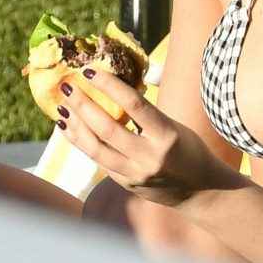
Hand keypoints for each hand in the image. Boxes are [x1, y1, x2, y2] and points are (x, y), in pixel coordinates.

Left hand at [56, 67, 218, 207]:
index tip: (90, 71)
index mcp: (167, 136)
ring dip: (75, 126)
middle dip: (83, 105)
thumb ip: (147, 114)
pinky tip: (70, 129)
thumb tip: (115, 89)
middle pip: (107, 129)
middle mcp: (149, 157)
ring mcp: (135, 174)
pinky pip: (98, 160)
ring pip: (95, 149)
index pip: (135, 105)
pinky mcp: (125, 184)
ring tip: (62, 107)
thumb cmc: (189, 149)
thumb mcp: (175, 127)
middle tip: (67, 86)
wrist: (201, 191)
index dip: (110, 86)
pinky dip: (81, 142)